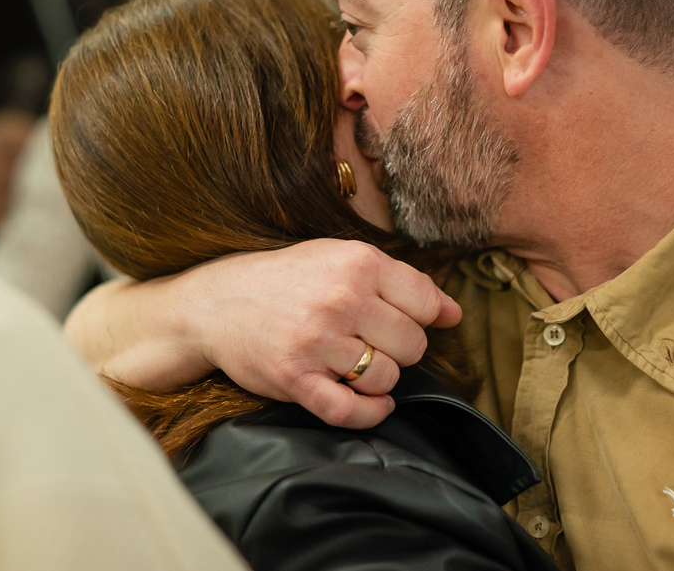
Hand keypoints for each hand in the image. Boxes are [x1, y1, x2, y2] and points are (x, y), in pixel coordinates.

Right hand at [64, 239, 460, 428]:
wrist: (217, 303)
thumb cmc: (289, 280)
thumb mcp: (343, 259)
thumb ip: (403, 282)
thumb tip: (455, 314)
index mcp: (358, 263)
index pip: (426, 304)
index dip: (421, 319)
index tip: (400, 321)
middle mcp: (340, 300)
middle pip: (412, 345)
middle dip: (400, 350)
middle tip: (373, 343)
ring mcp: (316, 342)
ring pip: (386, 378)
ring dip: (380, 379)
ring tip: (358, 364)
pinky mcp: (295, 379)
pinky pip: (351, 412)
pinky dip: (370, 413)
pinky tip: (371, 403)